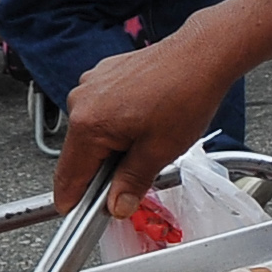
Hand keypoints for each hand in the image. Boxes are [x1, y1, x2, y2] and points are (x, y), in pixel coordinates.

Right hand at [55, 33, 236, 218]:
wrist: (201, 56)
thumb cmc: (185, 96)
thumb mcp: (159, 152)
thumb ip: (132, 182)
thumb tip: (116, 206)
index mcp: (88, 123)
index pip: (69, 174)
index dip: (74, 200)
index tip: (76, 215)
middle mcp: (81, 100)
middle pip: (81, 153)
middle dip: (103, 170)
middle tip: (135, 178)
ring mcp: (90, 84)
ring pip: (93, 131)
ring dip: (113, 146)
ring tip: (149, 141)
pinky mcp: (103, 75)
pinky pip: (103, 110)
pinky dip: (118, 123)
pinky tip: (146, 121)